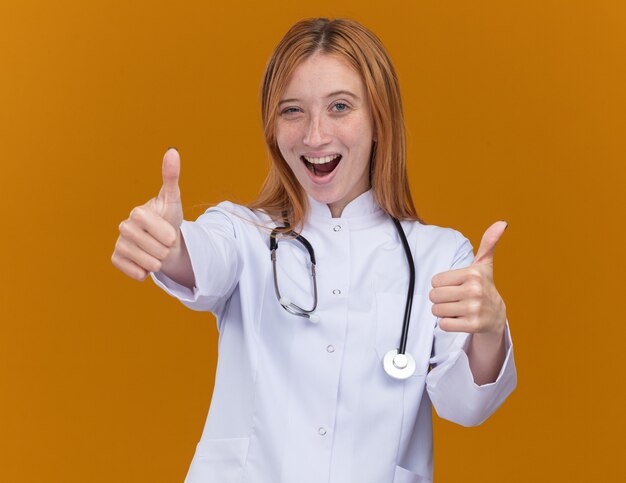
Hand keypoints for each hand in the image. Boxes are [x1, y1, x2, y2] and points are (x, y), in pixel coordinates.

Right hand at [111, 148, 183, 280]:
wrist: (164, 243)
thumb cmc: (169, 220)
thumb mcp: (173, 200)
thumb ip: (171, 177)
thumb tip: (172, 150)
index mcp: (137, 212)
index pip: (155, 229)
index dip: (167, 234)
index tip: (171, 234)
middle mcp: (123, 226)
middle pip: (155, 249)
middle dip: (166, 251)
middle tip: (164, 244)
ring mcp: (119, 243)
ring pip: (148, 263)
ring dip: (159, 262)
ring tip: (158, 253)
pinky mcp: (116, 259)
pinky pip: (136, 273)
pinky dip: (146, 272)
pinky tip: (146, 263)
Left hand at [429, 221, 507, 335]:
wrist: (496, 316)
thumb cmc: (483, 286)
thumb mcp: (484, 265)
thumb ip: (488, 243)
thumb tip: (502, 223)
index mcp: (472, 274)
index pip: (435, 281)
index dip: (441, 285)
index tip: (456, 286)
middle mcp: (474, 291)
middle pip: (434, 296)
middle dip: (440, 299)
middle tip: (455, 299)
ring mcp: (474, 309)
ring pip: (437, 310)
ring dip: (443, 311)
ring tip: (458, 308)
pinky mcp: (472, 325)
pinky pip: (443, 324)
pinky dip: (447, 323)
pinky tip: (460, 319)